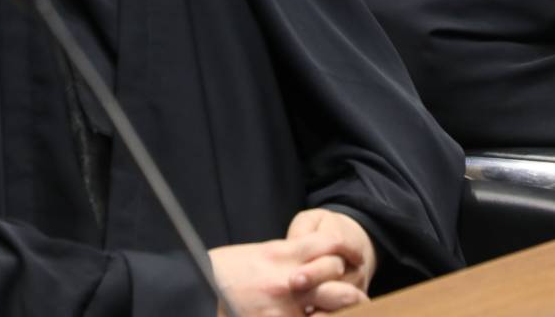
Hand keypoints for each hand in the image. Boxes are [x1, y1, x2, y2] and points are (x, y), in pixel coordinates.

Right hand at [209, 219, 370, 315]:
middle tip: (358, 299)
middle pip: (336, 275)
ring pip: (331, 306)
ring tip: (348, 313)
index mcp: (282, 253)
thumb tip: (309, 267)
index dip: (347, 250)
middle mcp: (288, 276)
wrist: (195, 287)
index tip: (354, 259)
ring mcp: (284, 305)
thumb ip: (287, 259)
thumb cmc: (223, 271)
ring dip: (340, 310)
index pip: (330, 245)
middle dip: (351, 288)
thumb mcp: (259, 255)